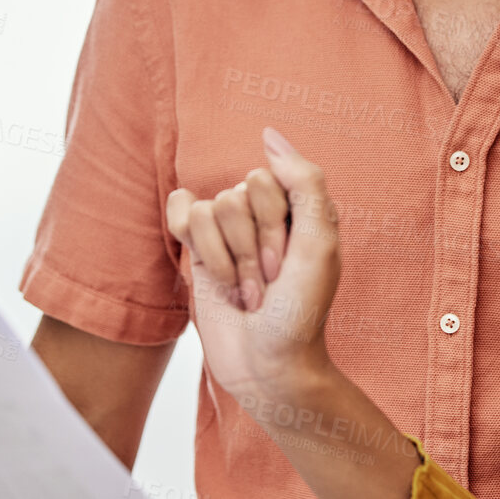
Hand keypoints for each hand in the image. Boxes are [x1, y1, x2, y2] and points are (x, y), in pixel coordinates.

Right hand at [166, 126, 342, 400]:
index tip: (287, 266)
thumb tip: (268, 136)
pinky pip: (181, 212)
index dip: (271, 226)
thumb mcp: (319, 242)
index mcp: (295, 205)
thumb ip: (304, 181)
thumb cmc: (301, 309)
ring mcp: (227, 230)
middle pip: (234, 196)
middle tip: (267, 283)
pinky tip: (211, 272)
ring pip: (208, 210)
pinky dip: (197, 248)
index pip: (263, 180)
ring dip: (226, 261)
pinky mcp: (197, 249)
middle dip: (249, 248)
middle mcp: (260, 212)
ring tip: (246, 291)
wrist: (268, 364)